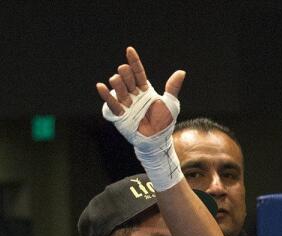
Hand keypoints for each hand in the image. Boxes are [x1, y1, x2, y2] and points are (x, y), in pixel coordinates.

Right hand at [96, 46, 184, 189]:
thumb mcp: (171, 104)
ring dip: (117, 82)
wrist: (157, 140)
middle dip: (125, 72)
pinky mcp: (120, 114)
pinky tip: (100, 86)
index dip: (134, 61)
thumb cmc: (164, 122)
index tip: (129, 50)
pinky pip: (111, 103)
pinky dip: (105, 95)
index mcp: (145, 90)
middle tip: (125, 71)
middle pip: (127, 78)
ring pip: (118, 88)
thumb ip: (172, 87)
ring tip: (117, 80)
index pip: (138, 72)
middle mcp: (134, 94)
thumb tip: (181, 72)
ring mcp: (125, 103)